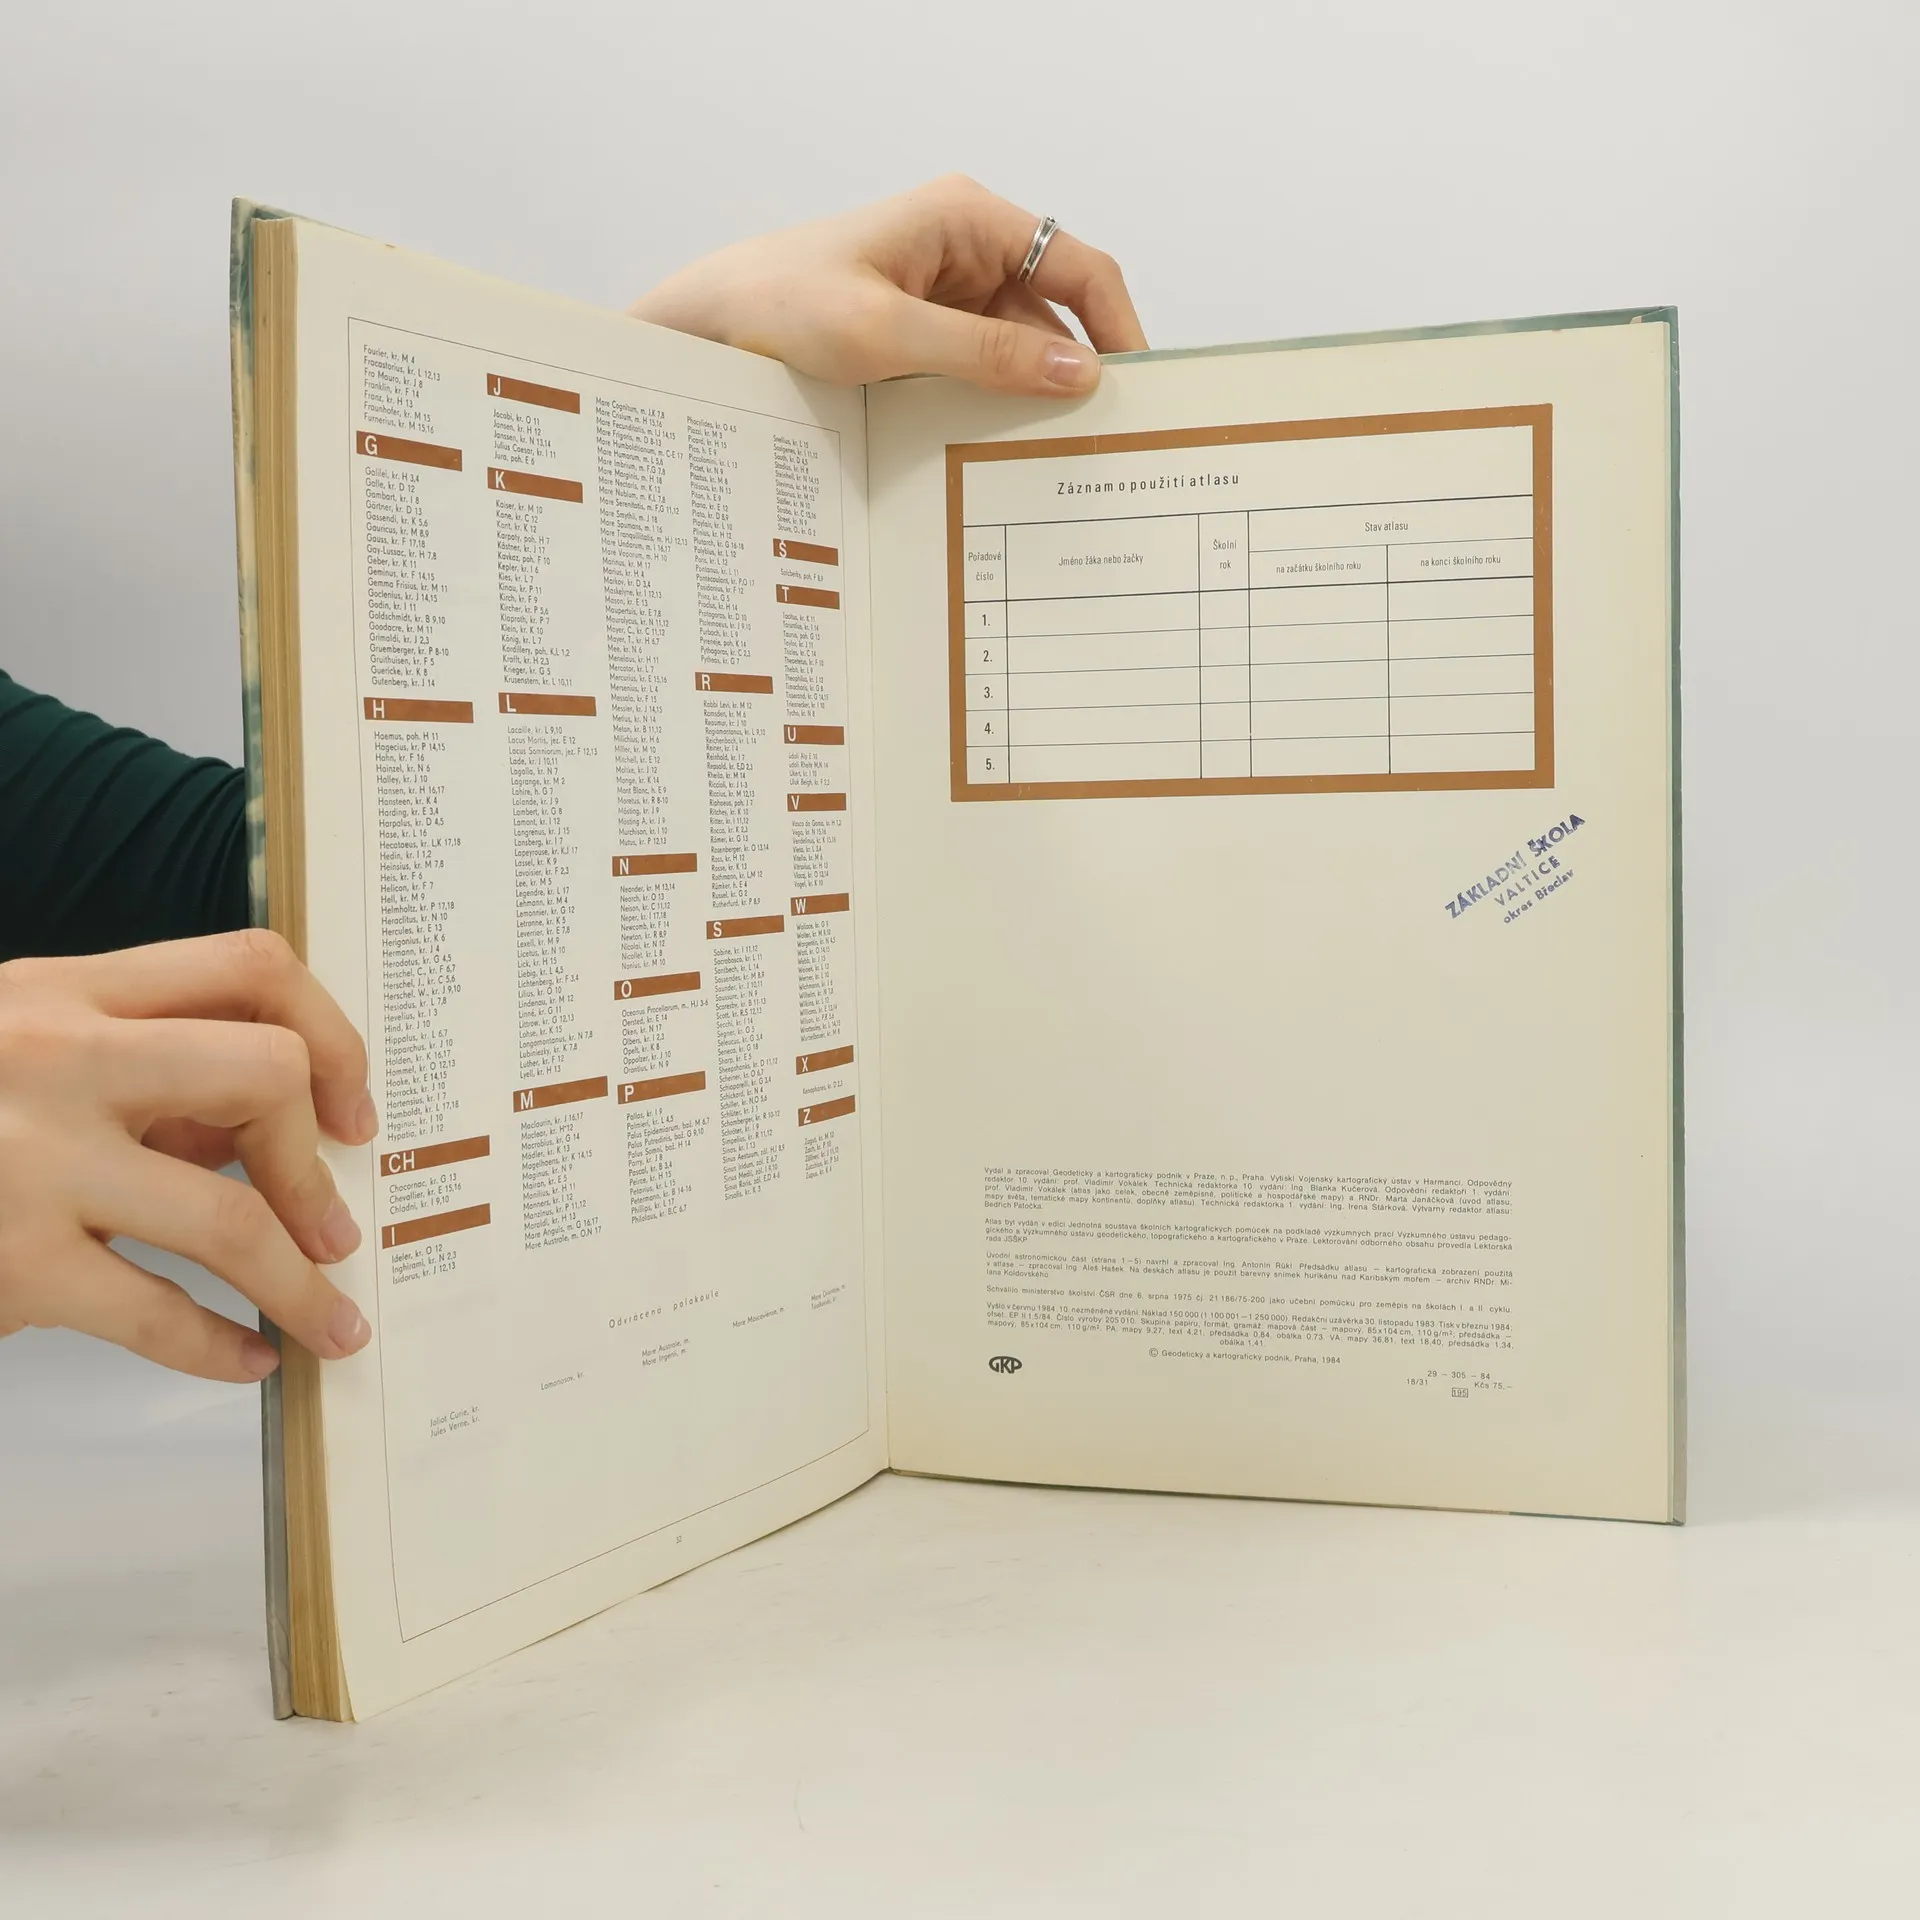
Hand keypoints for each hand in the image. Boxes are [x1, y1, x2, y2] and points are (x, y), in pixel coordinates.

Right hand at [0, 930, 376, 1381]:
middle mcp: (59, 1058)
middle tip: (333, 1223)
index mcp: (68, 990)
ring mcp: (33, 1163)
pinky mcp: (13, 1263)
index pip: (251, 965)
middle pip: (264, 1072)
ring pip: (231, 1219)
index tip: (352, 1111)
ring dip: (302, 1284)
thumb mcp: (25, 1052)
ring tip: (332, 1320)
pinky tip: (246, 1360)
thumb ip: (141, 1073)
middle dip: (313, 1162)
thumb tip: (273, 1134)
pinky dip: (220, 1348)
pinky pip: (157, 1316)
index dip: (333, 1034)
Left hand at [630, 174, 1147, 397]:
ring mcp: (945, 295)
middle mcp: (966, 251)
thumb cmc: (780, 305)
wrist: (706, 328)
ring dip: (1029, 401)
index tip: (1139, 391)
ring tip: (1046, 459)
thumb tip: (1078, 371)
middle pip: (1054, 318)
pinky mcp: (923, 337)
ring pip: (1018, 354)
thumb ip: (987, 354)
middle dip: (1074, 376)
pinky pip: (980, 373)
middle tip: (1098, 442)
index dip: (1118, 328)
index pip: (1079, 269)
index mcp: (968, 220)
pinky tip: (995, 448)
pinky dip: (992, 408)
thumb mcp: (889, 334)